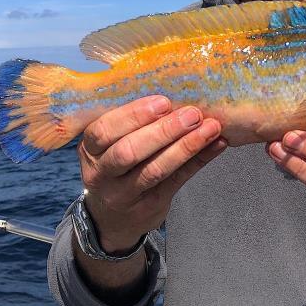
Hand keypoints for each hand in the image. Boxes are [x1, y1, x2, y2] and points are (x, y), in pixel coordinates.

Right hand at [79, 95, 224, 251]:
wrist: (111, 218)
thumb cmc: (115, 166)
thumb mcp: (107, 145)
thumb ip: (129, 123)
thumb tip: (170, 86)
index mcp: (89, 149)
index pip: (104, 131)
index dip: (133, 115)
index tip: (163, 102)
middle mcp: (102, 173)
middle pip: (129, 152)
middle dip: (163, 131)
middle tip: (192, 114)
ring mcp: (124, 194)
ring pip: (155, 169)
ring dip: (186, 146)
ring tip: (210, 128)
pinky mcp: (149, 207)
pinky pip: (177, 181)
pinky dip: (199, 160)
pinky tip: (216, 144)